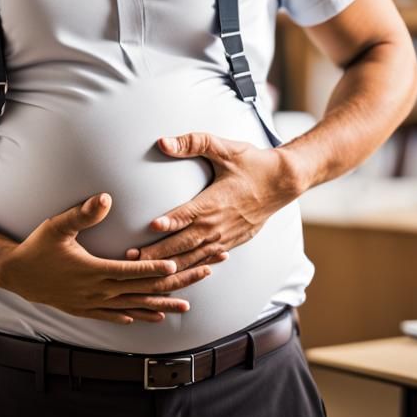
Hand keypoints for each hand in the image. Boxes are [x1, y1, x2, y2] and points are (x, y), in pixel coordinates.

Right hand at [0, 193, 213, 324]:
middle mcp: (98, 291)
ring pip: (135, 307)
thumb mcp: (56, 226)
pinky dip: (138, 316)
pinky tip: (153, 316)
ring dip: (163, 304)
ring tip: (188, 304)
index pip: (131, 270)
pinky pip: (118, 316)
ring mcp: (94, 304)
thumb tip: (105, 197)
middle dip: (175, 282)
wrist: (15, 275)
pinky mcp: (87, 310)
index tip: (177, 263)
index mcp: (93, 270)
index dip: (154, 267)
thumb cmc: (37, 247)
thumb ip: (82, 213)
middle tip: (201, 273)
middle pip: (142, 290)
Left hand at [126, 132, 299, 266]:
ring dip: (170, 265)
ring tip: (146, 271)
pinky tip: (178, 275)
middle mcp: (219, 224)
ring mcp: (226, 237)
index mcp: (214, 202)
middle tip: (133, 260)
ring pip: (194, 257)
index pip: (187, 215)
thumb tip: (163, 142)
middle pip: (184, 243)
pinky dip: (191, 269)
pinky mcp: (232, 242)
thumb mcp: (223, 147)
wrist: (283, 181)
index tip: (151, 227)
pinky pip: (208, 260)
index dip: (170, 222)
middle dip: (158, 253)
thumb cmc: (251, 162)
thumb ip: (192, 143)